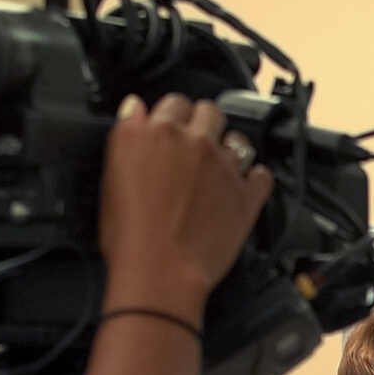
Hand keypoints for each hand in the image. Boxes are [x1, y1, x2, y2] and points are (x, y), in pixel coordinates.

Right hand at [98, 93, 272, 317]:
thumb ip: (127, 132)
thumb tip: (134, 108)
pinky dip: (254, 179)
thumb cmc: (129, 235)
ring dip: (230, 149)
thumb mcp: (111, 175)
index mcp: (158, 132)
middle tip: (195, 149)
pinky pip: (262, 174)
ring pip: (238, 140)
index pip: (174, 103)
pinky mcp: (247, 194)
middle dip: (204, 125)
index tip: (173, 130)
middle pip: (210, 113)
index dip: (174, 116)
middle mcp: (194, 142)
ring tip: (218, 170)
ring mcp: (225, 167)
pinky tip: (243, 187)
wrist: (159, 271)